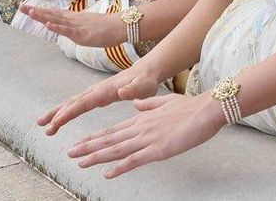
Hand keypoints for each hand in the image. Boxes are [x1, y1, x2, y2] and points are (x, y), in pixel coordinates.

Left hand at [16, 1, 122, 46]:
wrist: (122, 26)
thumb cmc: (109, 27)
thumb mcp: (90, 26)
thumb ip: (80, 27)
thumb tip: (73, 30)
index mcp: (75, 18)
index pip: (54, 13)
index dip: (41, 10)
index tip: (28, 7)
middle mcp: (73, 20)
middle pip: (52, 15)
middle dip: (36, 11)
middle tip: (21, 7)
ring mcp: (77, 26)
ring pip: (57, 20)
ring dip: (43, 16)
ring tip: (29, 11)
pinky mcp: (83, 34)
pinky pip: (68, 30)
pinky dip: (57, 27)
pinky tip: (48, 24)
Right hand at [39, 65, 164, 135]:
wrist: (146, 72)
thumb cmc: (145, 81)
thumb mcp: (144, 86)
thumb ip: (133, 90)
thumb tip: (120, 93)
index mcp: (105, 91)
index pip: (84, 102)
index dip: (70, 112)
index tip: (57, 121)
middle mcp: (96, 91)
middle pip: (73, 103)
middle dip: (57, 114)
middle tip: (44, 127)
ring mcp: (94, 93)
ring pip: (72, 103)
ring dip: (57, 113)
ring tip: (43, 124)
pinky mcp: (95, 97)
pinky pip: (77, 105)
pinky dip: (65, 112)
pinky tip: (58, 120)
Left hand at [67, 92, 222, 177]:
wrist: (206, 109)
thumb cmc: (190, 107)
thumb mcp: (166, 102)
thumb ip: (149, 105)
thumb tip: (135, 104)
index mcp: (142, 119)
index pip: (113, 130)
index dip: (95, 138)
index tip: (80, 142)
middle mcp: (140, 128)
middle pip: (109, 139)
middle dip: (88, 147)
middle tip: (70, 153)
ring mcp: (148, 139)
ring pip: (116, 149)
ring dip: (96, 156)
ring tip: (79, 162)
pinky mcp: (158, 149)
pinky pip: (134, 160)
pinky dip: (119, 167)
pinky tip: (107, 174)